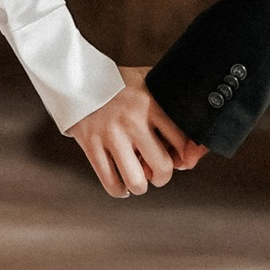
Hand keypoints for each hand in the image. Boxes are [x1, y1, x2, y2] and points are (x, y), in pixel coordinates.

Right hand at [66, 67, 207, 198]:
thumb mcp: (147, 79)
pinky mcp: (91, 144)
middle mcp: (132, 120)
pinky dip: (119, 191)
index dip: (183, 156)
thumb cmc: (119, 83)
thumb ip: (170, 95)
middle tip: (158, 175)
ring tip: (139, 180)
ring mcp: (110, 134)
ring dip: (141, 186)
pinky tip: (122, 186)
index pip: (180, 141)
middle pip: (162, 166)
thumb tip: (192, 129)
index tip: (178, 158)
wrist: (77, 78)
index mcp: (150, 103)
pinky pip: (110, 182)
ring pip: (136, 180)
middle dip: (163, 177)